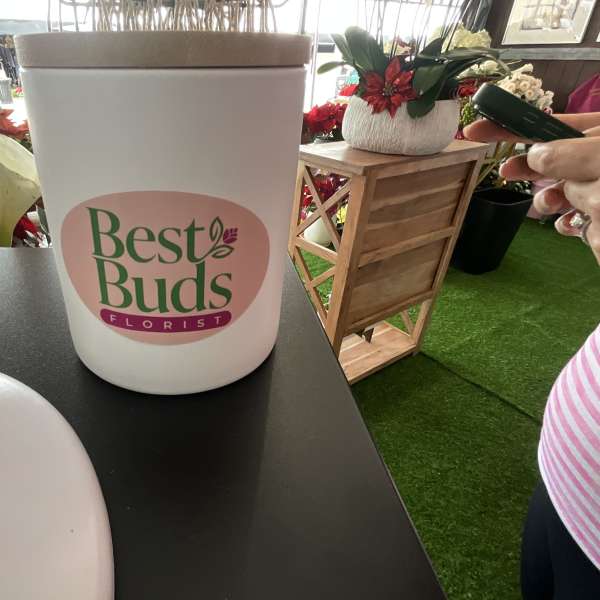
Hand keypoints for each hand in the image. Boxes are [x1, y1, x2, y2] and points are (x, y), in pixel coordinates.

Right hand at [464, 114, 599, 262]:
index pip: (546, 124)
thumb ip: (571, 154)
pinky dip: (572, 225)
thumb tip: (535, 157)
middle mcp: (597, 160)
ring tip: (554, 209)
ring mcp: (599, 190)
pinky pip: (578, 220)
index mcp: (599, 135)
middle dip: (531, 169)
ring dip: (554, 202)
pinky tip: (572, 228)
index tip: (473, 133)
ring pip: (562, 194)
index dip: (509, 126)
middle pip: (549, 160)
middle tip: (506, 174)